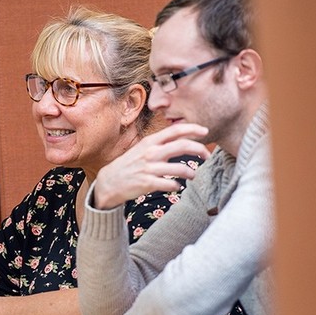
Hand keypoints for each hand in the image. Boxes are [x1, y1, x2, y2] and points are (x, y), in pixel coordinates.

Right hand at [92, 123, 209, 208]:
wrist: (109, 182)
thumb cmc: (128, 165)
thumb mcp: (141, 149)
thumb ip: (159, 144)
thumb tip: (180, 139)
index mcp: (150, 142)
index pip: (175, 130)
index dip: (193, 129)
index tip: (205, 131)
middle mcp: (151, 153)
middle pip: (182, 146)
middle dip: (199, 149)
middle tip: (206, 155)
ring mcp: (149, 168)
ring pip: (180, 168)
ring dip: (191, 173)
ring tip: (192, 175)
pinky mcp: (147, 183)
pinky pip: (170, 184)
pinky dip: (176, 185)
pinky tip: (176, 186)